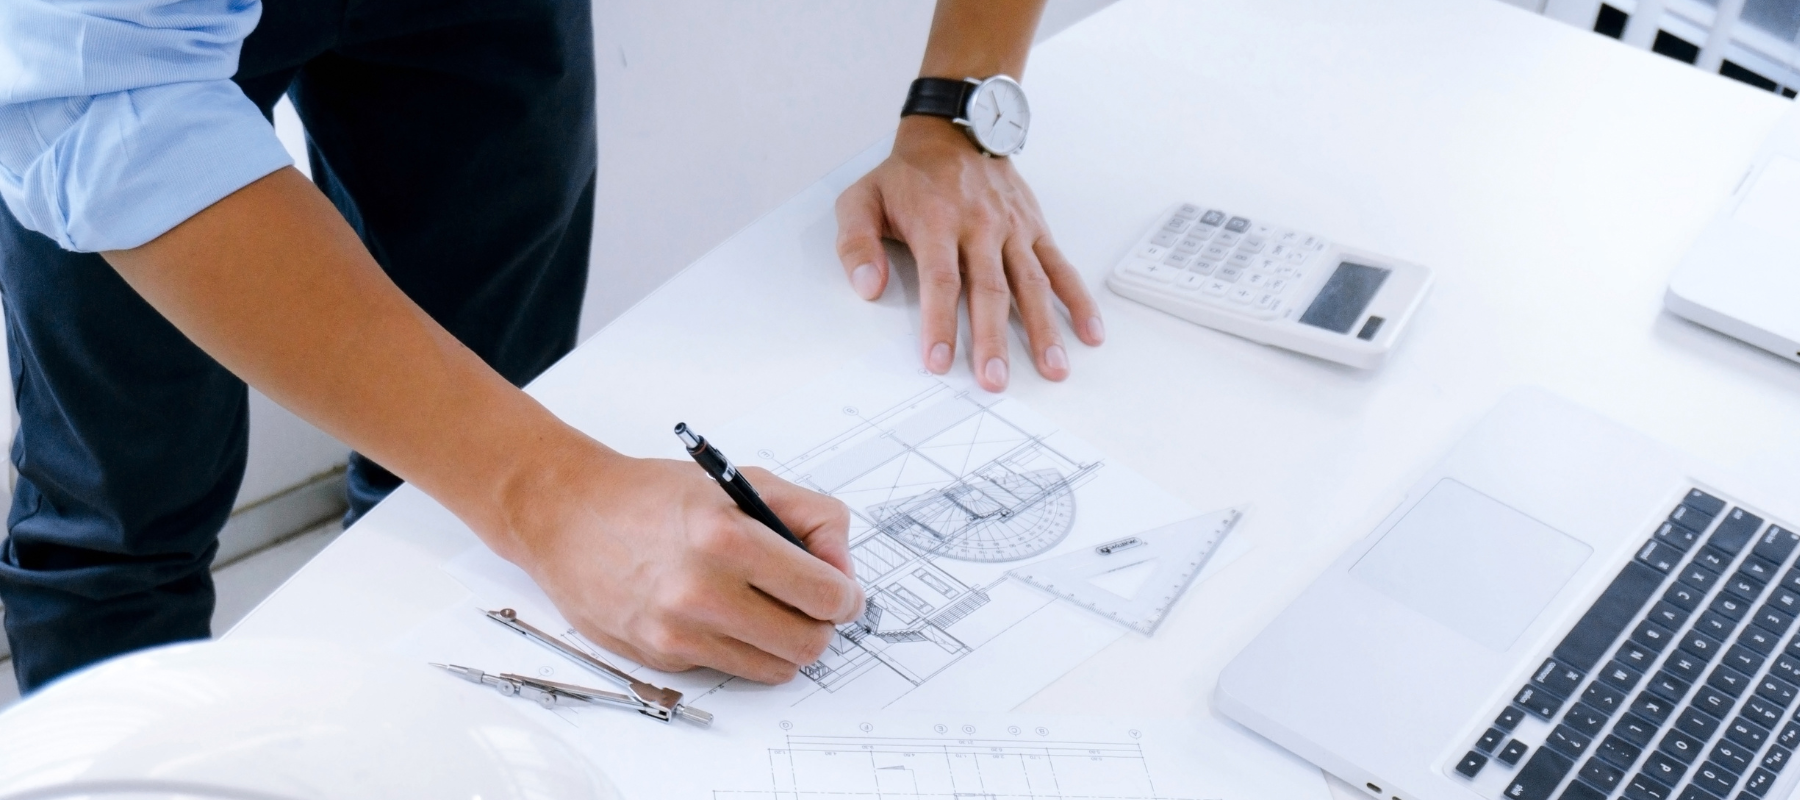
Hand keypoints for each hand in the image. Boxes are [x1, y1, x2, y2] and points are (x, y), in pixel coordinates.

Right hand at [504, 442, 864, 683]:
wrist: (567, 515)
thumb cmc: (654, 496)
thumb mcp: (742, 482)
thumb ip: (811, 518)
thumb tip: (843, 572)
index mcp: (728, 537)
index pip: (825, 595)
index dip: (846, 597)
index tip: (842, 592)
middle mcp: (702, 591)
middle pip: (808, 644)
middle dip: (821, 626)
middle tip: (810, 605)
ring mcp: (678, 632)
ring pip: (775, 668)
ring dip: (783, 643)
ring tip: (767, 608)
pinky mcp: (660, 657)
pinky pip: (731, 669)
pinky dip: (738, 648)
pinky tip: (718, 614)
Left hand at [836, 116, 1103, 391]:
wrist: (954, 131)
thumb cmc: (906, 176)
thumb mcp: (862, 199)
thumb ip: (856, 244)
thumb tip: (866, 286)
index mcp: (936, 223)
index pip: (940, 281)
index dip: (940, 323)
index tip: (939, 361)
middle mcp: (979, 227)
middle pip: (989, 291)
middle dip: (992, 340)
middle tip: (994, 380)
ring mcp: (1012, 230)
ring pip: (1031, 284)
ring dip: (1043, 329)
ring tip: (1053, 369)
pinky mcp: (1034, 229)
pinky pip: (1059, 267)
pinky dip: (1078, 299)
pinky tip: (1089, 331)